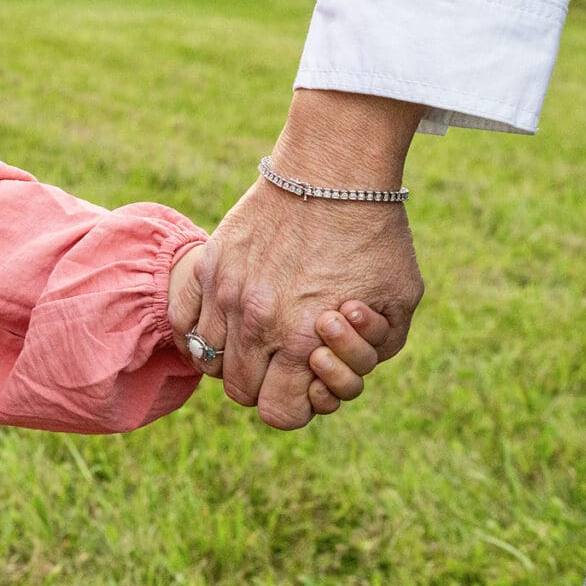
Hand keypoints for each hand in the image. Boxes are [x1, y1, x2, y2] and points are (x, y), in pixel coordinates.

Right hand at [192, 91, 425, 428]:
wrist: (333, 172)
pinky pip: (186, 321)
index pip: (280, 413)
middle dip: (265, 385)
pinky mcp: (210, 265)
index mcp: (306, 342)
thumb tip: (335, 370)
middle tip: (284, 359)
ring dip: (233, 356)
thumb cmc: (375, 237)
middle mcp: (258, 324)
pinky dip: (204, 328)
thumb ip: (375, 350)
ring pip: (209, 359)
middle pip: (241, 392)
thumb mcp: (399, 302)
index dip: (296, 408)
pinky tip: (229, 314)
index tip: (306, 384)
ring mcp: (226, 293)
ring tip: (258, 333)